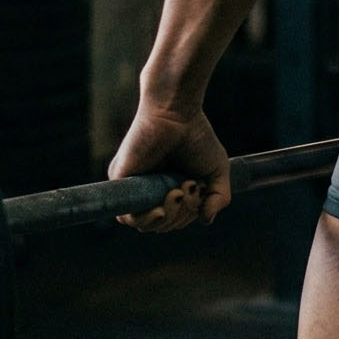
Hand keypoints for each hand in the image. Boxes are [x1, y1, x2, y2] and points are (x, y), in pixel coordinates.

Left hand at [107, 101, 231, 232]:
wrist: (176, 112)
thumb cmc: (196, 136)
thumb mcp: (216, 173)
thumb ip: (219, 199)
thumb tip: (205, 221)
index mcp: (167, 189)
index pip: (174, 220)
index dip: (187, 215)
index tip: (199, 190)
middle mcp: (148, 189)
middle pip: (161, 225)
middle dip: (181, 214)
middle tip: (189, 187)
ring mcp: (134, 186)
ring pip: (144, 224)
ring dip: (168, 216)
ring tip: (178, 191)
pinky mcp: (120, 180)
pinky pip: (128, 215)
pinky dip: (148, 216)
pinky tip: (164, 202)